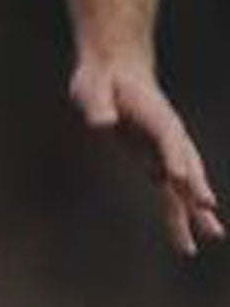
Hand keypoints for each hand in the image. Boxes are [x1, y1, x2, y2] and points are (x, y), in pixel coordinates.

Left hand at [71, 57, 223, 254]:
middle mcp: (167, 134)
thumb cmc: (102, 79)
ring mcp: (164, 148)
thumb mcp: (93, 86)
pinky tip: (186, 232)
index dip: (173, 156)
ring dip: (196, 208)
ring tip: (214, 236)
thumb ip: (98, 104)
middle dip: (195, 186)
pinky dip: (179, 208)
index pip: (168, 138)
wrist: (115, 70)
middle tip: (207, 209)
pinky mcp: (155, 158)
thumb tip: (102, 123)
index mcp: (155, 115)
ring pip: (183, 181)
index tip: (177, 176)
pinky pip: (171, 188)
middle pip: (186, 162)